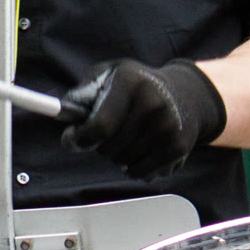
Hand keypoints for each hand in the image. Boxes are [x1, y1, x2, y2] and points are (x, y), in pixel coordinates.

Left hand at [60, 60, 225, 181]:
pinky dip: (134, 168)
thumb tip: (63, 114)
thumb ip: (82, 94)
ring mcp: (168, 127)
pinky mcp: (178, 147)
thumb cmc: (136, 86)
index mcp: (130, 82)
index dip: (80, 139)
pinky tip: (140, 150)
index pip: (99, 126)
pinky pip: (142, 173)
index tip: (73, 140)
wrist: (186, 95)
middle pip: (108, 149)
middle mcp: (152, 103)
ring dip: (117, 157)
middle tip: (105, 135)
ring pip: (124, 163)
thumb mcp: (108, 75)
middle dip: (98, 146)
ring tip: (126, 139)